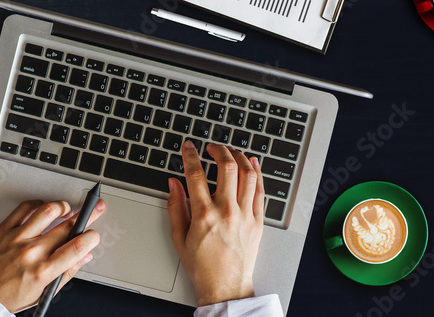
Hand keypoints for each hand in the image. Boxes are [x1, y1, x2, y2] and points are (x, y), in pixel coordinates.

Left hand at [0, 198, 104, 312]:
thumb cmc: (10, 296)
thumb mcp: (43, 292)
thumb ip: (67, 273)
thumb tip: (84, 256)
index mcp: (42, 271)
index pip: (76, 247)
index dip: (91, 237)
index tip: (93, 235)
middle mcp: (31, 252)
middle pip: (67, 226)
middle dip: (87, 216)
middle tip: (95, 209)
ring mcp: (16, 239)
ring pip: (48, 211)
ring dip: (63, 207)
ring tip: (66, 209)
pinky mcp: (4, 230)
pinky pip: (25, 208)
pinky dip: (38, 204)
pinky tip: (43, 209)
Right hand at [167, 142, 264, 305]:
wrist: (225, 287)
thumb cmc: (202, 266)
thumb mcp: (179, 238)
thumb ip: (175, 207)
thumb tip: (173, 183)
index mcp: (204, 215)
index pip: (195, 174)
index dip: (190, 155)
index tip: (188, 147)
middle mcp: (226, 211)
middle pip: (226, 167)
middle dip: (218, 150)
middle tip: (212, 146)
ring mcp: (245, 215)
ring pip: (247, 174)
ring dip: (239, 157)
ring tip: (231, 152)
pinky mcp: (258, 221)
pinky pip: (260, 190)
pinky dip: (257, 173)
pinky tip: (252, 164)